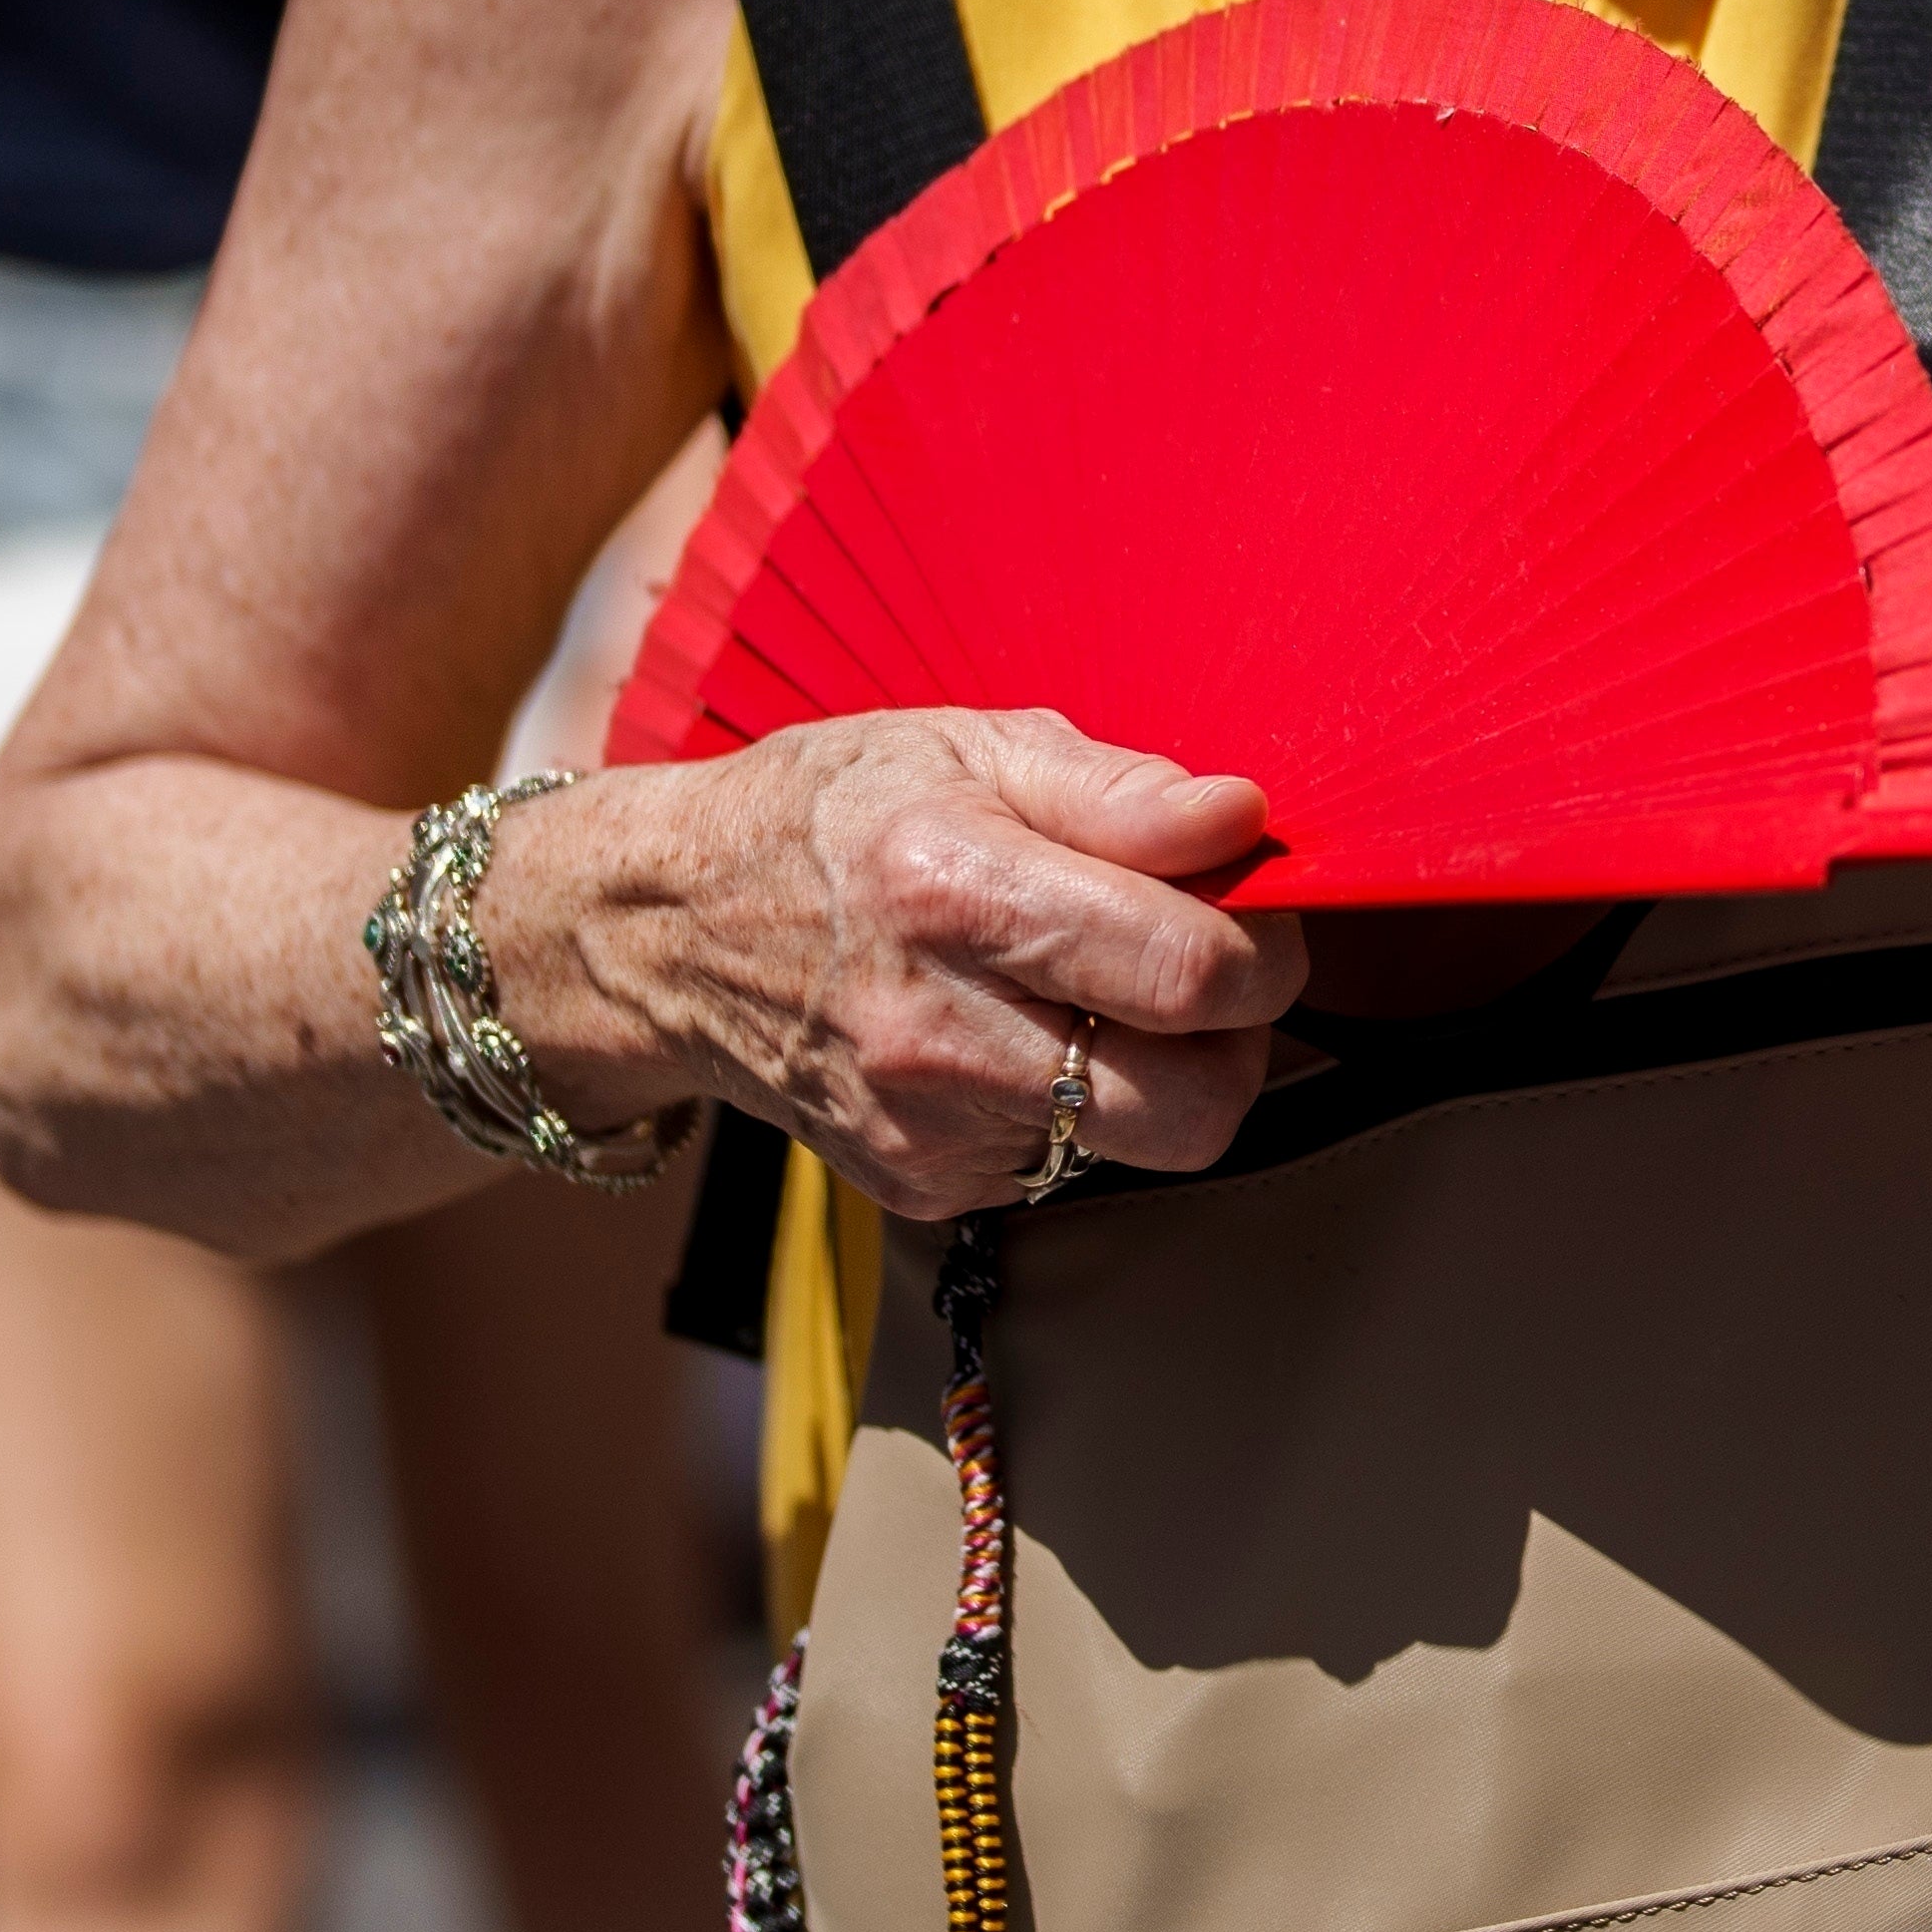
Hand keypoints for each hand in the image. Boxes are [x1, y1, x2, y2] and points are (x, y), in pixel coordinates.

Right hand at [505, 714, 1300, 1217]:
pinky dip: (1079, 1107)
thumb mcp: (963, 746)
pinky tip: (1020, 1035)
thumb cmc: (826, 817)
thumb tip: (1241, 821)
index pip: (1187, 971)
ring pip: (1144, 1144)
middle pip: (1194, 1104)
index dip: (1265, 948)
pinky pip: (1069, 1164)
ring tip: (1105, 996)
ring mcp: (926, 1125)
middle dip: (1240, 1040)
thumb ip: (1119, 791)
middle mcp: (937, 1029)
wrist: (666, 934)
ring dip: (1164, 1074)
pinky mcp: (922, 1185)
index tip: (1253, 914)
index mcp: (956, 891)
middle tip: (1205, 975)